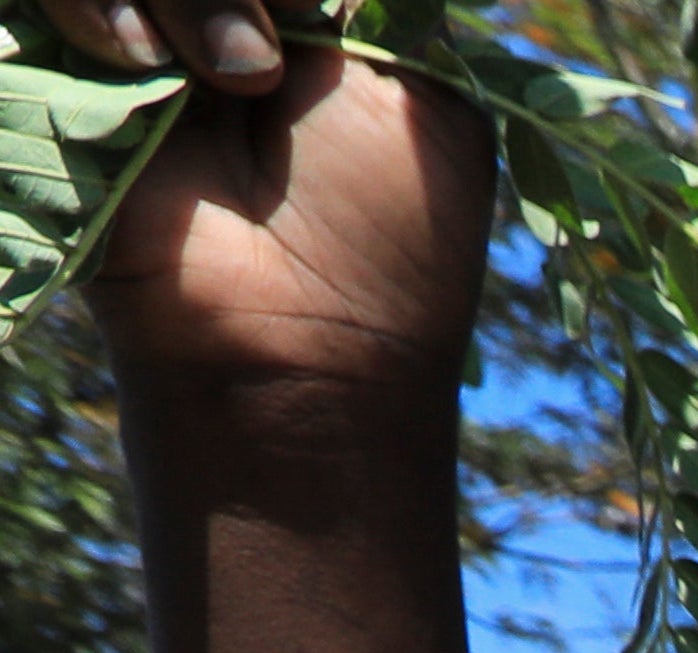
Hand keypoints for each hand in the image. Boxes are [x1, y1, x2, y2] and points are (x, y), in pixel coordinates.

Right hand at [60, 35, 492, 401]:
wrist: (295, 342)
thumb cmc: (383, 231)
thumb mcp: (418, 86)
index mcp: (298, 0)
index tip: (316, 12)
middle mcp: (203, 3)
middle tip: (272, 62)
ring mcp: (126, 25)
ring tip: (233, 80)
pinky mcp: (49, 65)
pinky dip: (90, 1)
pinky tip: (139, 65)